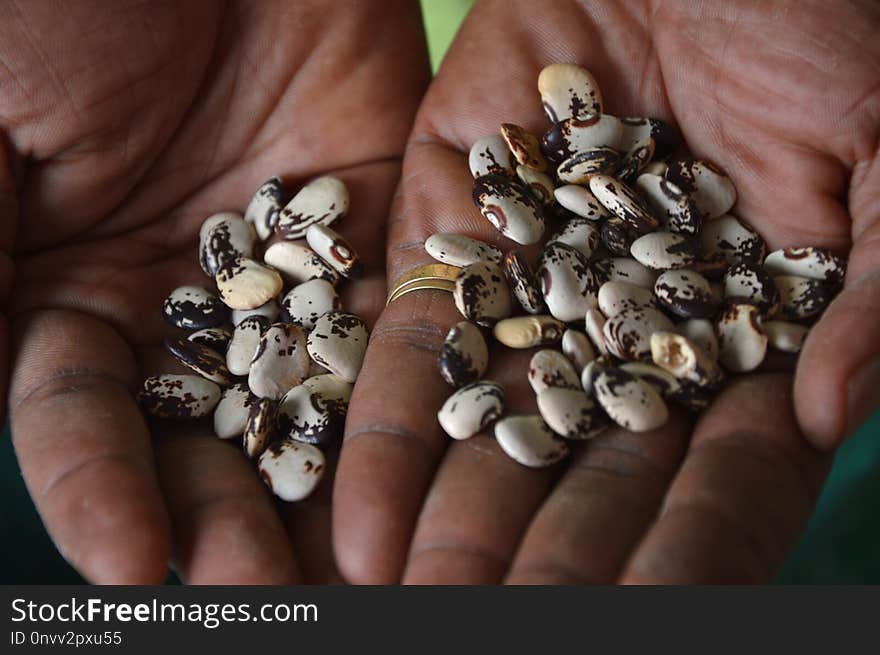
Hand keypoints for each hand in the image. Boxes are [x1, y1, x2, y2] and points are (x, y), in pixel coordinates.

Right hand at [1, 0, 427, 582]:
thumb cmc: (52, 7)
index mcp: (62, 282)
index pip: (80, 420)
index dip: (98, 494)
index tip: (127, 568)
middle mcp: (182, 293)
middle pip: (209, 434)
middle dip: (231, 518)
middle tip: (263, 597)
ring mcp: (288, 262)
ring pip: (310, 395)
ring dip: (327, 484)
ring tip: (352, 575)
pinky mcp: (379, 219)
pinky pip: (395, 314)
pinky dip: (405, 386)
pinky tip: (419, 460)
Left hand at [335, 0, 879, 582]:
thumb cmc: (816, 24)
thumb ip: (879, 292)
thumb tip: (828, 420)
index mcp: (732, 339)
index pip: (710, 483)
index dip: (678, 557)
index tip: (638, 620)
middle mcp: (620, 334)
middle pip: (581, 475)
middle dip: (538, 560)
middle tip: (478, 628)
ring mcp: (527, 288)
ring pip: (484, 424)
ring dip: (448, 516)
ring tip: (400, 595)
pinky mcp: (447, 230)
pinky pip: (407, 339)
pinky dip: (384, 421)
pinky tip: (353, 512)